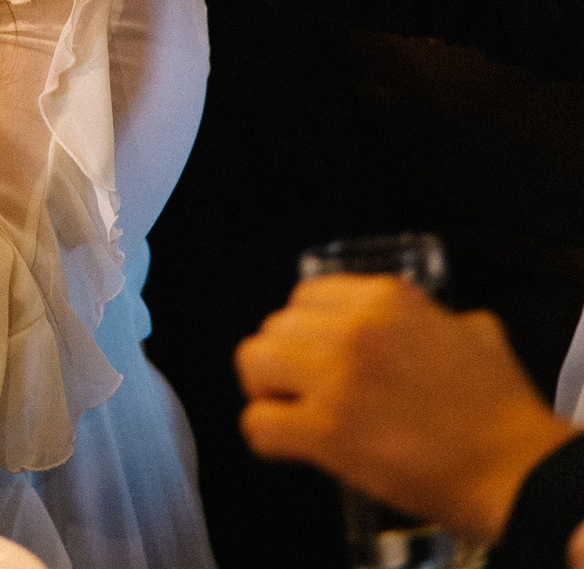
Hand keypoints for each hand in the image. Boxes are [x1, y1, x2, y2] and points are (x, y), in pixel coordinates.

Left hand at [237, 275, 576, 543]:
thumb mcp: (477, 334)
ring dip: (266, 390)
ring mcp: (337, 377)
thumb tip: (428, 321)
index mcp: (387, 298)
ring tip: (290, 411)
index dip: (305, 330)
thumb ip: (438, 319)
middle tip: (302, 390)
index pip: (306, 296)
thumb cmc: (503, 414)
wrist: (518, 473)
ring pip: (252, 362)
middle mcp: (355, 327)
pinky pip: (257, 423)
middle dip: (283, 361)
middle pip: (274, 328)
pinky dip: (266, 437)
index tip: (315, 355)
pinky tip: (289, 446)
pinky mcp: (326, 429)